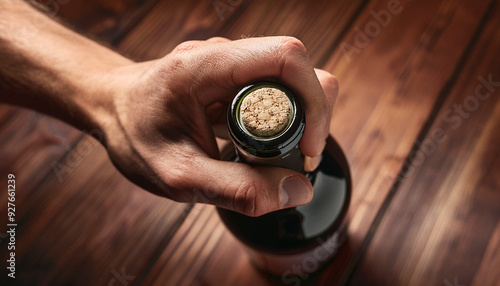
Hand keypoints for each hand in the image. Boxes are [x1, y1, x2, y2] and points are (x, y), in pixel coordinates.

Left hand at [102, 36, 337, 215]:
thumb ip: (238, 188)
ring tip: (279, 158)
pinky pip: (276, 90)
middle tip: (298, 160)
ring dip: (300, 120)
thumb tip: (300, 190)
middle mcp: (225, 54)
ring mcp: (232, 62)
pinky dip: (285, 120)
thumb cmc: (135, 136)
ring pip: (292, 81)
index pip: (286, 58)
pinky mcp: (236, 75)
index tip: (308, 149)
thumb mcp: (179, 176)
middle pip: (299, 70)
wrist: (111, 109)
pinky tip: (265, 147)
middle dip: (313, 117)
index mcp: (207, 65)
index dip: (313, 102)